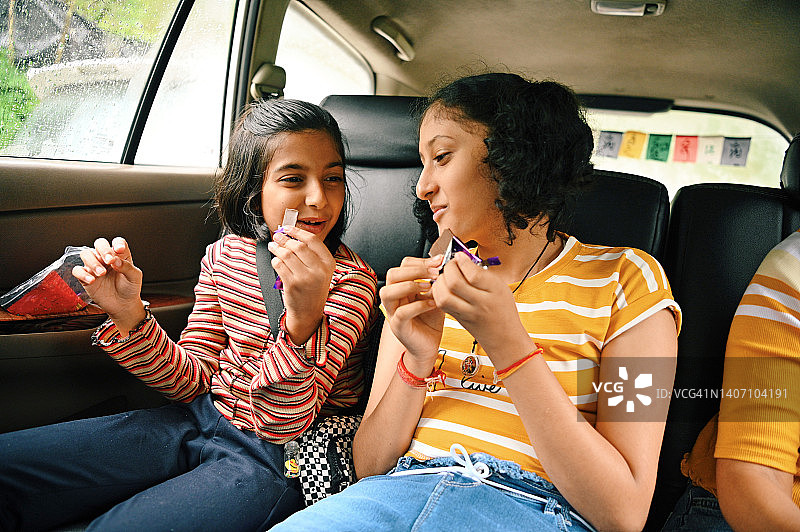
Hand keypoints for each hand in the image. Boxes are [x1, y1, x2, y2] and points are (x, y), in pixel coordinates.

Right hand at [72, 237, 144, 331]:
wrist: (123, 305)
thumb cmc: (129, 288)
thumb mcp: (134, 277)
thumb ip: (126, 266)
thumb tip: (115, 260)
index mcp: (120, 255)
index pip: (117, 242)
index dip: (117, 243)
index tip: (119, 250)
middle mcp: (106, 258)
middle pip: (99, 244)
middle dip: (103, 249)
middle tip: (109, 260)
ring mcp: (95, 266)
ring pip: (86, 254)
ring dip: (93, 262)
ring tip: (102, 273)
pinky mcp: (85, 277)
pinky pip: (77, 270)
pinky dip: (82, 273)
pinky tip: (92, 280)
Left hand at [267, 226, 334, 343]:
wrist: (309, 312)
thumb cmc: (312, 288)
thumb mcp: (320, 270)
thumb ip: (310, 253)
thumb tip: (291, 234)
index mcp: (328, 263)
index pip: (312, 240)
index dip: (297, 231)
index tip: (288, 228)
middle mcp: (319, 270)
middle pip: (298, 246)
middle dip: (284, 239)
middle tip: (277, 236)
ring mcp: (306, 278)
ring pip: (287, 255)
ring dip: (277, 248)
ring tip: (273, 246)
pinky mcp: (293, 285)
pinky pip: (279, 266)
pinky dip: (275, 260)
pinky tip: (275, 260)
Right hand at [379, 255, 444, 371]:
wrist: (429, 346)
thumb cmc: (430, 321)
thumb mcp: (436, 296)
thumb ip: (437, 283)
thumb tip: (445, 265)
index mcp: (402, 288)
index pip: (402, 266)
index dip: (420, 261)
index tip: (438, 261)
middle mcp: (394, 298)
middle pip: (392, 274)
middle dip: (415, 270)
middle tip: (434, 272)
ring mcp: (392, 312)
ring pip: (388, 292)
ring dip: (409, 285)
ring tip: (429, 287)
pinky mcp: (398, 327)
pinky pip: (401, 313)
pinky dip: (417, 306)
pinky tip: (432, 304)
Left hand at [431, 253, 532, 362]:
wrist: (504, 337)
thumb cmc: (503, 309)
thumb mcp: (500, 286)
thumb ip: (482, 273)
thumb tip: (462, 259)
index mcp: (494, 292)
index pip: (474, 274)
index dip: (463, 261)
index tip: (460, 256)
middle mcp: (480, 304)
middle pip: (455, 284)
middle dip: (449, 269)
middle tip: (451, 264)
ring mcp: (466, 313)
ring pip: (444, 296)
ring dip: (440, 281)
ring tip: (445, 275)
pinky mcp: (457, 318)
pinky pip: (441, 304)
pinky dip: (438, 291)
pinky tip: (443, 286)